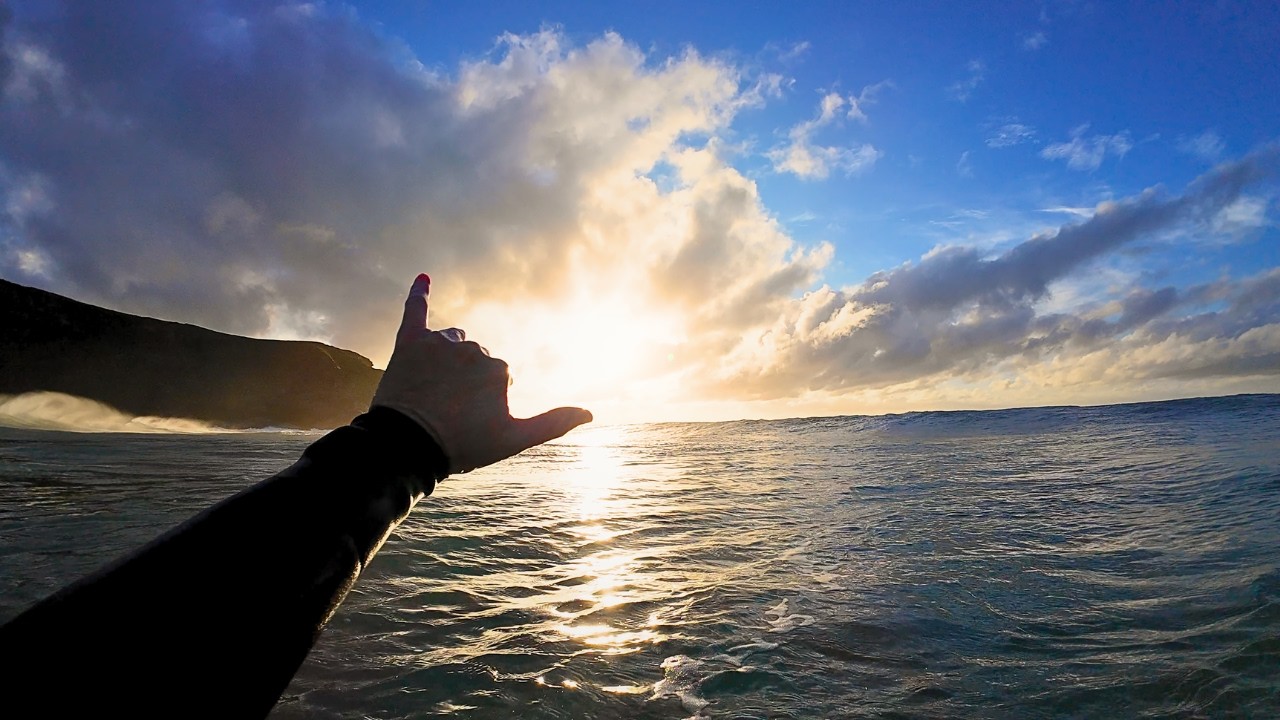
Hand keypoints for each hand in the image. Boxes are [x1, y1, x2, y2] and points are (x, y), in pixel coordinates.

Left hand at [371, 274, 591, 472]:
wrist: (407, 446)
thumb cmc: (462, 444)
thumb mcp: (513, 440)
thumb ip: (552, 424)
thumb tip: (590, 413)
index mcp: (499, 369)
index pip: (498, 378)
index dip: (485, 402)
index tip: (470, 421)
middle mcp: (472, 349)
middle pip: (474, 359)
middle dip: (465, 380)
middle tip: (448, 410)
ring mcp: (439, 343)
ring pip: (450, 342)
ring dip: (446, 359)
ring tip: (431, 390)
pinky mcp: (410, 341)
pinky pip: (415, 309)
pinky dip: (419, 293)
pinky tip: (423, 278)